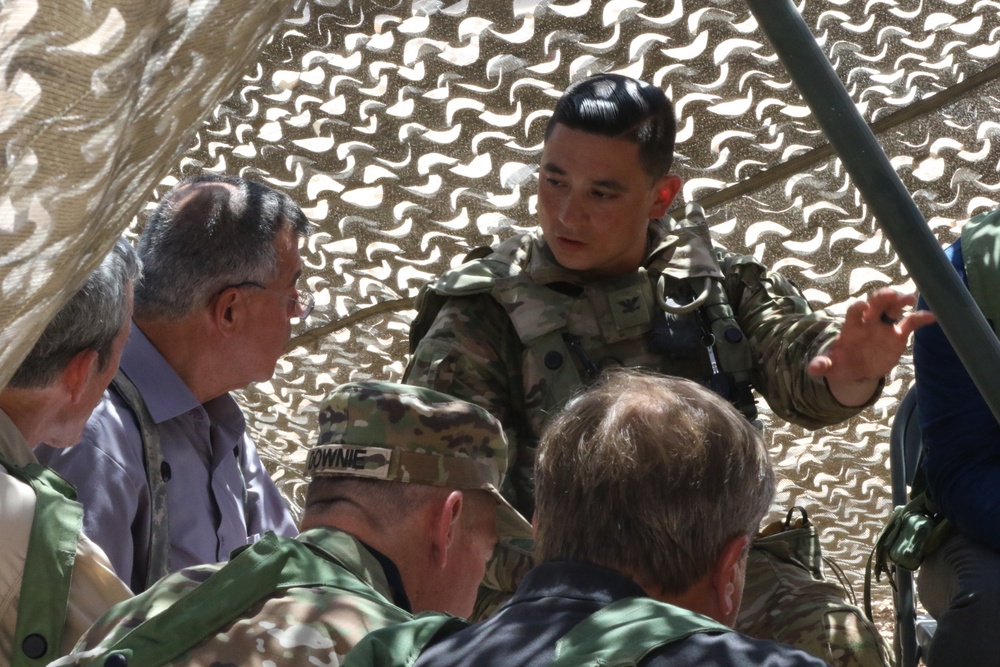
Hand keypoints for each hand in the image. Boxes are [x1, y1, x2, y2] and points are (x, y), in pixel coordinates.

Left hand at [808, 288, 935, 405]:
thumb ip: (823, 365)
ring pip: (893, 307)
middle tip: (891, 294)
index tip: (863, 306)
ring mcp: (884, 326)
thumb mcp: (831, 366)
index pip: (853, 313)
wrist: (857, 368)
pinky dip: (921, 318)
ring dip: (900, 300)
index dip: (857, 309)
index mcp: (851, 328)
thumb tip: (811, 369)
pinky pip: (911, 322)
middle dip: (882, 297)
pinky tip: (932, 316)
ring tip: (910, 298)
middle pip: (875, 304)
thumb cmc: (841, 363)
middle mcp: (868, 322)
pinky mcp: (898, 334)